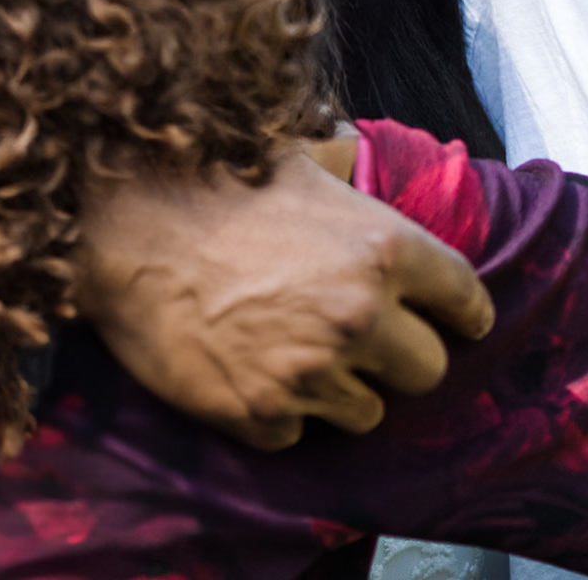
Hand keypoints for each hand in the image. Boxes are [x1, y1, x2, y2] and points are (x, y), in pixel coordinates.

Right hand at [72, 155, 498, 449]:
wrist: (121, 228)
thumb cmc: (207, 184)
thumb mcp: (295, 161)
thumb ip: (345, 170)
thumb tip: (360, 153)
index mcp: (384, 248)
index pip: (466, 299)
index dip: (460, 313)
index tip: (454, 322)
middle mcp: (362, 316)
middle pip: (428, 370)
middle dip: (397, 358)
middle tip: (357, 340)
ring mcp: (312, 372)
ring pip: (366, 413)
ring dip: (338, 390)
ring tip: (290, 353)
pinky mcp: (262, 414)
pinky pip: (296, 435)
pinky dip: (277, 414)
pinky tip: (246, 372)